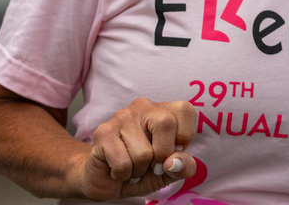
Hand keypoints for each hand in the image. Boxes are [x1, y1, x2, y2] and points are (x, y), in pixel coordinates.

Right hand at [71, 97, 196, 200]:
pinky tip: (118, 169)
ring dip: (139, 170)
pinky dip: (124, 174)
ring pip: (143, 152)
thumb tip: (175, 162)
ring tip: (132, 166)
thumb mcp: (170, 172)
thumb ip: (184, 166)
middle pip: (166, 123)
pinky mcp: (103, 132)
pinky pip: (123, 163)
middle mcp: (143, 107)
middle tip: (153, 165)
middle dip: (162, 154)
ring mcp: (121, 117)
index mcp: (164, 110)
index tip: (173, 152)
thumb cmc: (143, 170)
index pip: (184, 109)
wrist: (108, 181)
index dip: (184, 136)